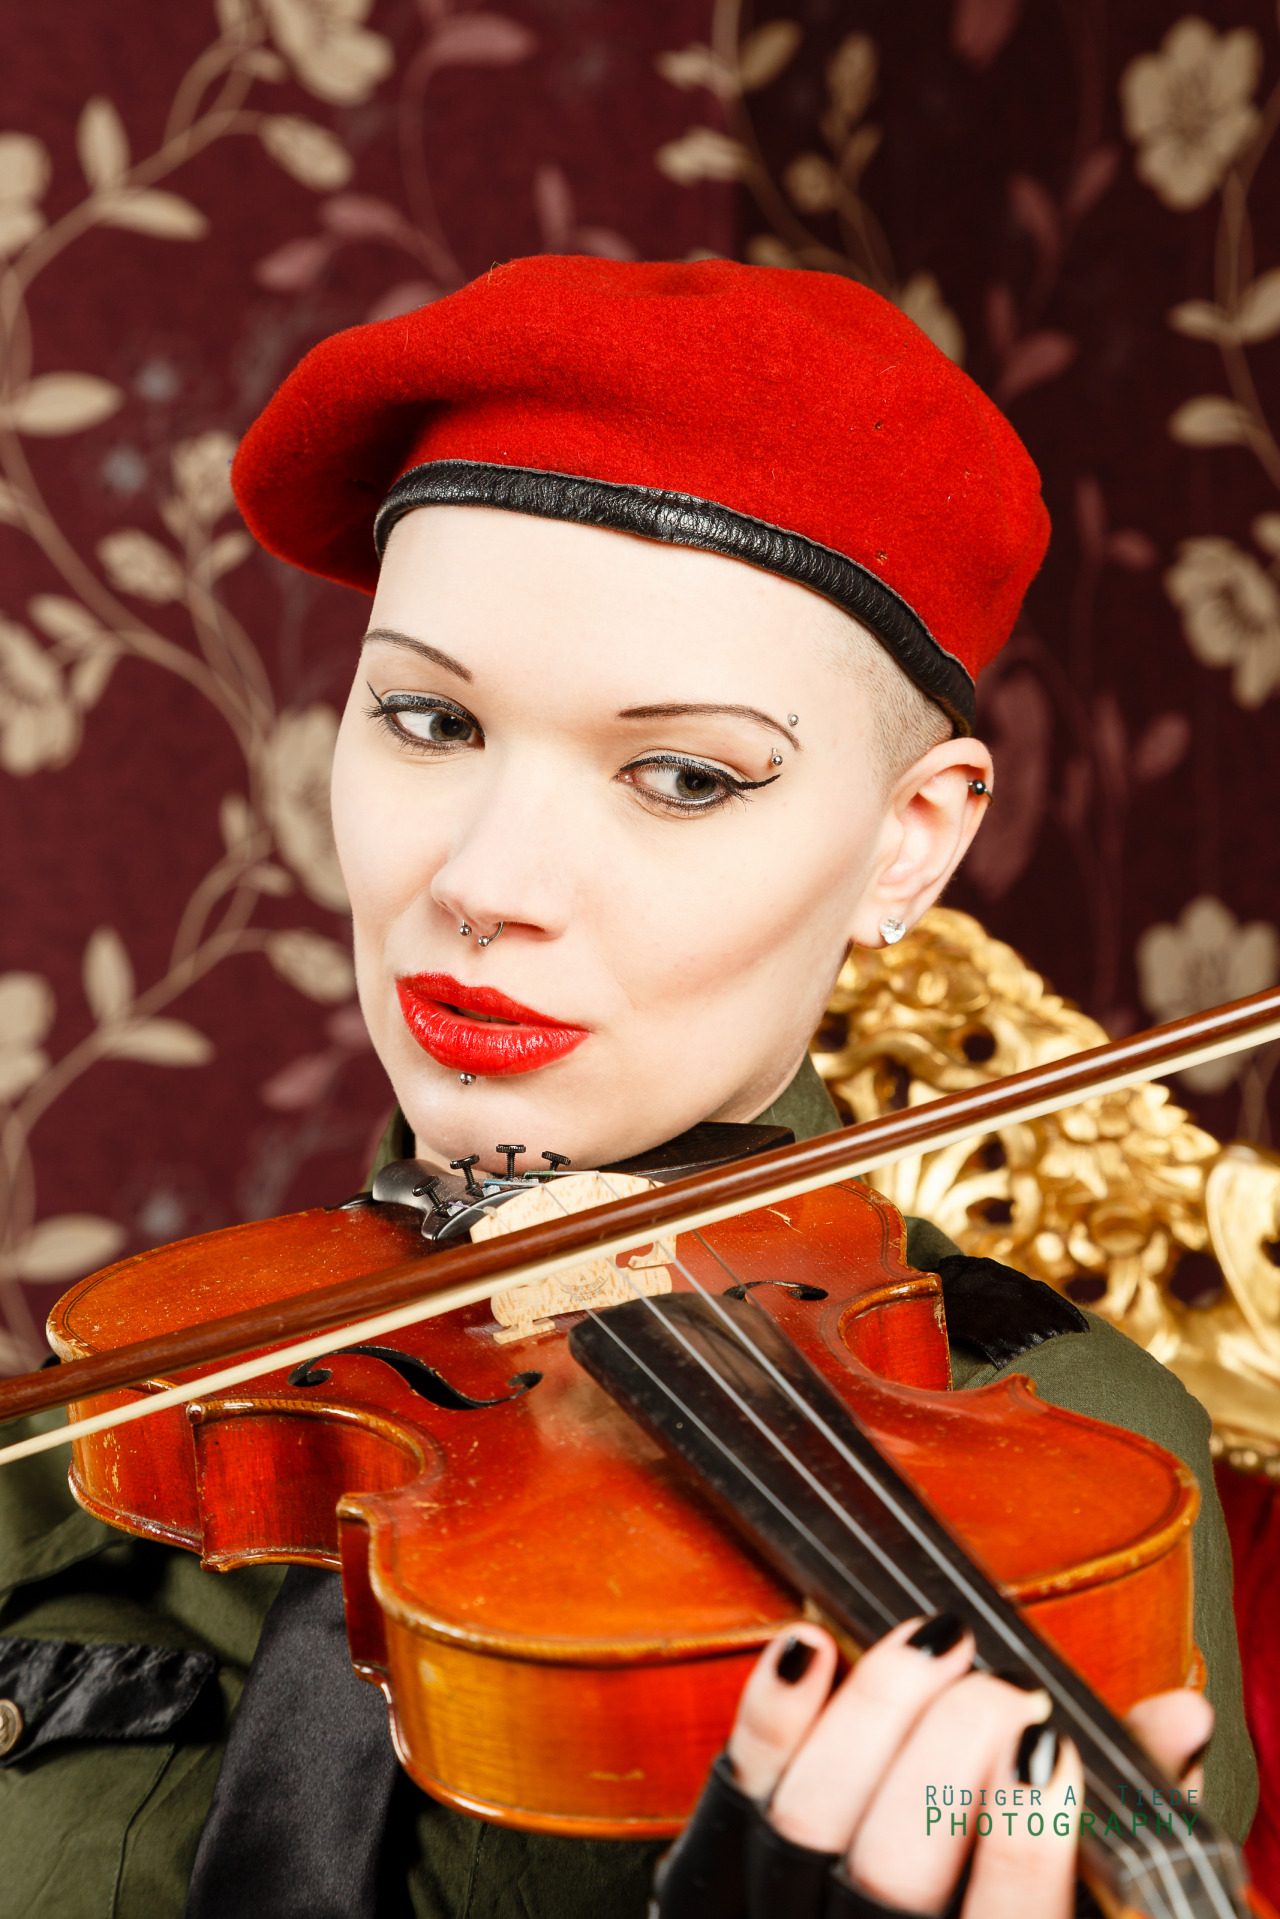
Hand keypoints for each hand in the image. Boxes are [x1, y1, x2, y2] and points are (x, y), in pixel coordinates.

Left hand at [653, 1616, 1211, 1918]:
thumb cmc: (979, 1905)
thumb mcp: (1078, 1893)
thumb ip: (1122, 1809)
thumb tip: (1177, 1717)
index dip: (1022, 1845)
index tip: (1048, 1747)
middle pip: (891, 1867)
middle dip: (952, 1753)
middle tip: (1007, 1689)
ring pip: (808, 1818)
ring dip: (876, 1710)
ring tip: (939, 1640)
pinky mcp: (719, 1872)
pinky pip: (734, 1789)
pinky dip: (773, 1714)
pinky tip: (811, 1642)